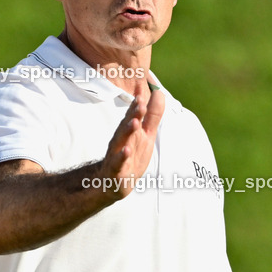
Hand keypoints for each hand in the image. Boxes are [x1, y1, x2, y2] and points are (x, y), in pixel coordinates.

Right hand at [99, 76, 163, 198]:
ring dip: (127, 131)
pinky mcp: (115, 170)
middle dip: (133, 114)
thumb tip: (158, 92)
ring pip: (121, 141)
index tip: (142, 88)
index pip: (133, 114)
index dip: (138, 102)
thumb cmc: (132, 155)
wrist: (113, 183)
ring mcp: (116, 154)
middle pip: (127, 125)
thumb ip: (152, 114)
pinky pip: (118, 163)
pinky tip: (127, 151)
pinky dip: (122, 157)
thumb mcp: (146, 134)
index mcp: (128, 131)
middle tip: (140, 102)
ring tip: (135, 123)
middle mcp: (121, 140)